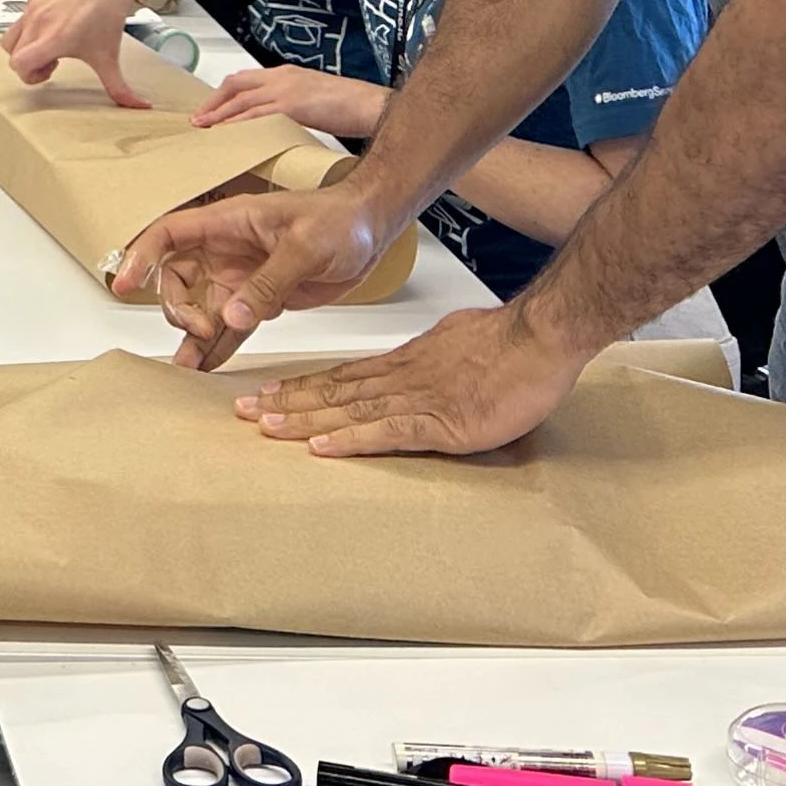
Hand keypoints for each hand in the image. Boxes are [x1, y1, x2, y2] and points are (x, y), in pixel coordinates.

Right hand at [4, 0, 149, 95]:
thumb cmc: (106, 16)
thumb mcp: (110, 57)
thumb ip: (119, 87)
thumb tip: (140, 108)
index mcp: (53, 39)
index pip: (19, 64)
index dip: (30, 76)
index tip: (51, 71)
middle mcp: (38, 23)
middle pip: (12, 55)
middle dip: (29, 65)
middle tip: (52, 61)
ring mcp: (32, 9)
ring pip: (10, 38)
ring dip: (24, 48)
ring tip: (48, 46)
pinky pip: (20, 22)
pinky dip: (29, 31)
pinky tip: (53, 28)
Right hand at [120, 181, 398, 365]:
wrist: (371, 230)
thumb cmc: (339, 219)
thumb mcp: (305, 246)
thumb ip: (268, 282)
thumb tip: (231, 316)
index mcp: (228, 223)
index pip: (169, 234)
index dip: (142, 256)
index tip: (125, 284)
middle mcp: (225, 250)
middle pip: (177, 279)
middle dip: (179, 308)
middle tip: (202, 329)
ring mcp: (241, 277)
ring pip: (201, 308)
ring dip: (193, 336)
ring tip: (188, 369)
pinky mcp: (260, 300)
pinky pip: (231, 327)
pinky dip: (219, 348)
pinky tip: (208, 368)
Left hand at [194, 64, 385, 138]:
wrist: (370, 104)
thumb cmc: (349, 106)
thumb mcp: (314, 101)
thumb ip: (292, 108)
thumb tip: (275, 125)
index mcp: (287, 74)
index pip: (244, 79)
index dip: (223, 95)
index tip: (210, 110)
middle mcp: (282, 77)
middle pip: (235, 85)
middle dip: (214, 102)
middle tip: (198, 120)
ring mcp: (286, 89)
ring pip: (241, 100)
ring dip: (219, 115)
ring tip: (204, 129)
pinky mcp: (292, 105)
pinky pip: (256, 115)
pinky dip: (237, 124)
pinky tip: (226, 134)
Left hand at [229, 304, 589, 457]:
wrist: (541, 337)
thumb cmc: (509, 341)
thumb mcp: (456, 341)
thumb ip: (431, 357)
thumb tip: (420, 363)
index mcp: (405, 361)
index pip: (342, 375)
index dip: (303, 385)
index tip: (268, 392)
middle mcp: (401, 377)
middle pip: (334, 390)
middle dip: (287, 402)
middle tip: (243, 411)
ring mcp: (419, 399)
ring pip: (349, 409)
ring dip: (305, 420)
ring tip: (265, 427)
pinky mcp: (442, 423)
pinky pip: (387, 432)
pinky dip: (350, 440)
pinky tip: (321, 447)